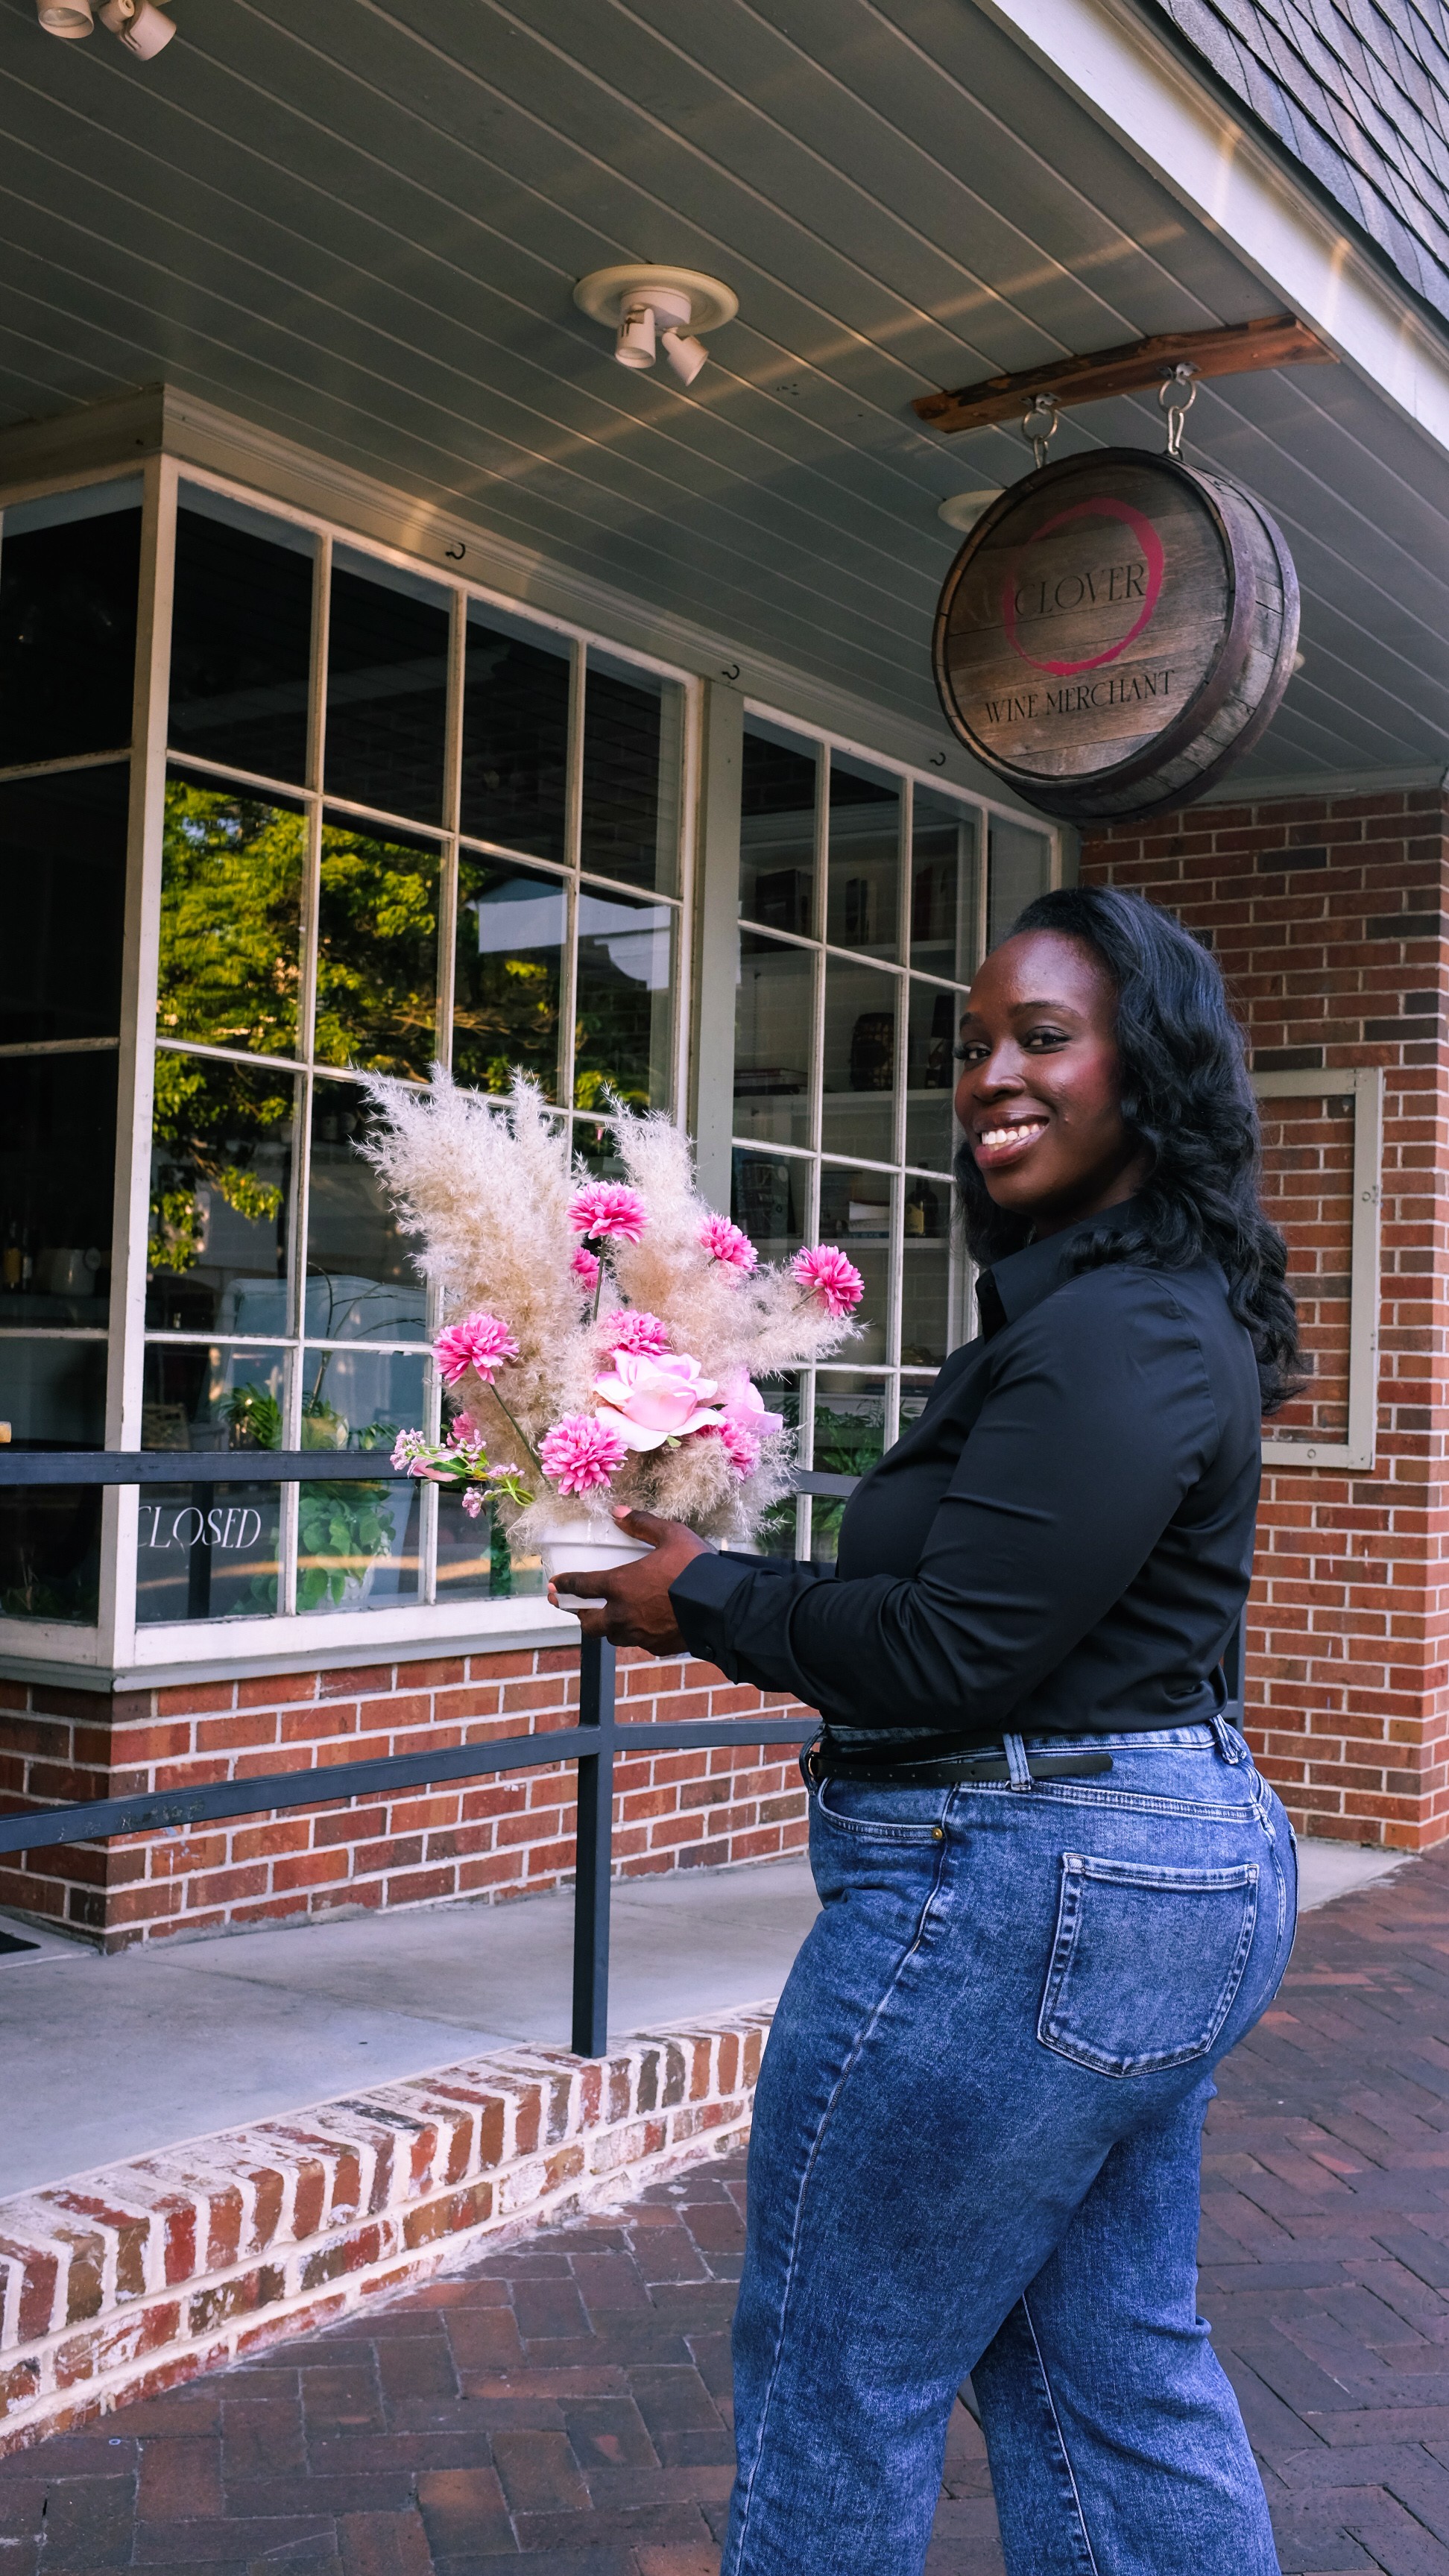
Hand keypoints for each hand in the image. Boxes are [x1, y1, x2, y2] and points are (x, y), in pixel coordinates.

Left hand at [548, 1507, 708, 1654]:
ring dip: (609, 1628)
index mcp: (620, 1586)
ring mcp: (641, 1635)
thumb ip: (643, 1523)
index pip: (581, 1587)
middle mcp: (623, 1615)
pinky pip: (640, 1643)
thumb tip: (619, 1512)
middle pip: (590, 1624)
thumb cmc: (695, 1568)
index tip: (554, 1585)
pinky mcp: (659, 1647)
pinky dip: (638, 1635)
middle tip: (579, 1609)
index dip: (564, 1585)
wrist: (723, 1606)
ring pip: (614, 1637)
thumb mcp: (671, 1535)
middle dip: (581, 1617)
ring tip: (614, 1618)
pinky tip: (646, 1626)